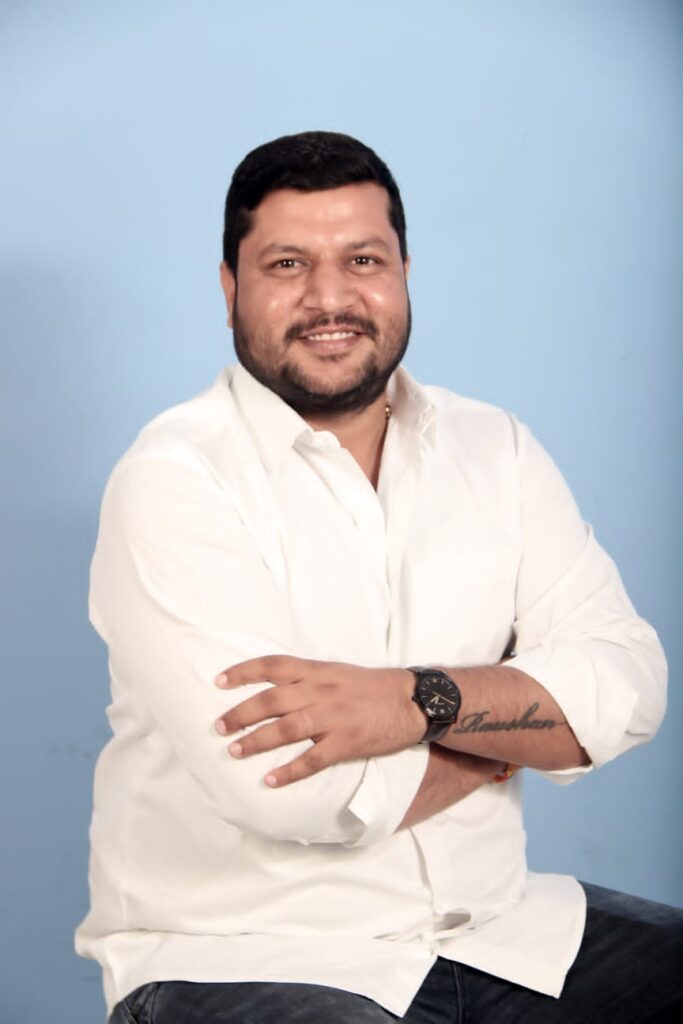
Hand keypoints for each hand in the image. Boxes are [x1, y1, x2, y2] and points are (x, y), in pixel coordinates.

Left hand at [214, 655, 425, 786]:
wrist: (413, 700)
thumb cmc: (372, 686)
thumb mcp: (337, 672)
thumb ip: (308, 678)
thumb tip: (274, 685)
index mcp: (318, 671)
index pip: (273, 665)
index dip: (244, 672)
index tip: (219, 681)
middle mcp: (321, 691)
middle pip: (272, 699)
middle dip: (241, 713)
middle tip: (218, 726)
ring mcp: (334, 717)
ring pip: (286, 729)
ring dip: (256, 741)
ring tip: (234, 751)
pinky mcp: (347, 742)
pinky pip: (312, 760)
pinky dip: (289, 771)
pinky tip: (270, 780)